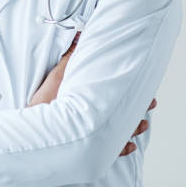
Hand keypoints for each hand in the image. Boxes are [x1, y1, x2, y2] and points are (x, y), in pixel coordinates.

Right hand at [27, 32, 156, 155]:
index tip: (144, 87)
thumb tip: (81, 36)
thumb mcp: (57, 76)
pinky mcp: (87, 147)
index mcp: (92, 100)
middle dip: (137, 107)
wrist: (34, 132)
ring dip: (133, 127)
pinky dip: (122, 148)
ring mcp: (94, 136)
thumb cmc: (43, 104)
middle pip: (122, 112)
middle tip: (151, 103)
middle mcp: (96, 119)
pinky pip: (111, 150)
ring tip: (144, 124)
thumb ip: (71, 57)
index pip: (117, 93)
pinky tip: (131, 147)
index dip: (131, 89)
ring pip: (121, 132)